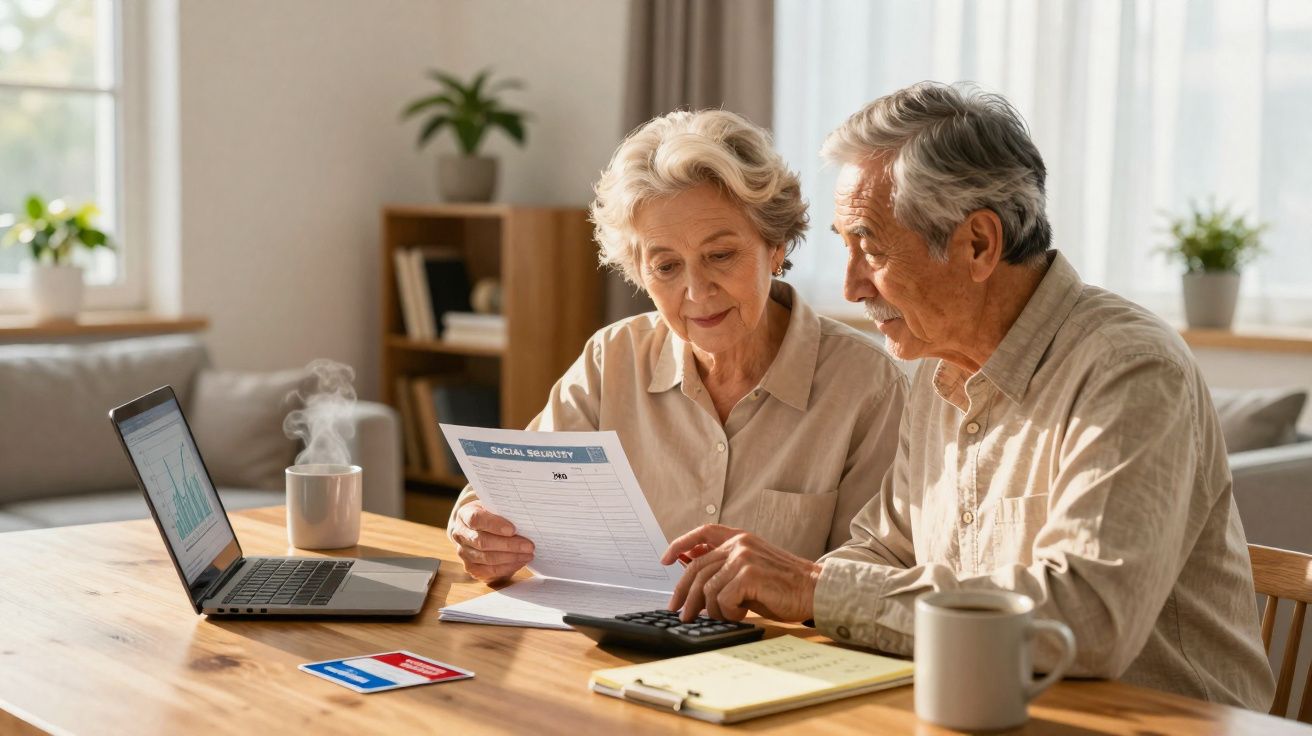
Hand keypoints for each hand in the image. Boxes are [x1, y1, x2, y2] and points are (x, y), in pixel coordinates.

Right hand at [449, 501, 534, 582]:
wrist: (477, 529)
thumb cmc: (490, 515)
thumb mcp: (493, 506)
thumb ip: (503, 510)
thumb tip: (524, 516)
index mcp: (464, 515)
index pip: (476, 519)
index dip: (494, 525)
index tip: (513, 529)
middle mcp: (460, 534)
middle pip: (483, 542)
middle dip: (509, 545)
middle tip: (529, 546)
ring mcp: (463, 553)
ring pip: (487, 558)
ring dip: (511, 558)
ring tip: (528, 554)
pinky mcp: (471, 567)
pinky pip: (489, 571)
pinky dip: (507, 567)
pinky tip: (520, 562)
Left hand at [662, 524, 821, 622]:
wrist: (814, 590)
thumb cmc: (783, 587)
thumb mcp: (750, 572)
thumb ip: (726, 570)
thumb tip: (695, 584)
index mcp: (739, 538)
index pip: (702, 533)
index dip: (680, 544)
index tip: (665, 559)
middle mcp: (739, 543)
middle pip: (697, 568)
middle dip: (684, 594)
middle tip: (681, 614)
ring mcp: (743, 557)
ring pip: (707, 587)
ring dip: (712, 610)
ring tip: (726, 617)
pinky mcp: (748, 574)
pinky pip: (722, 598)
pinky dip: (728, 612)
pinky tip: (740, 614)